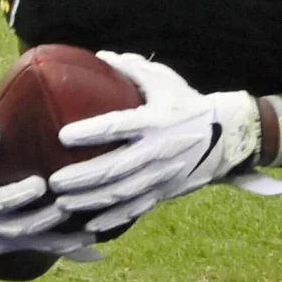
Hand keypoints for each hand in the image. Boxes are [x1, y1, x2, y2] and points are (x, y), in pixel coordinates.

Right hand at [0, 103, 99, 262]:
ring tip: (67, 208)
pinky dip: (68, 243)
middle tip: (40, 184)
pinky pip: (47, 246)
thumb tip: (10, 85)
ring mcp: (2, 230)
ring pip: (23, 229)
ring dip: (45, 220)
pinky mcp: (23, 245)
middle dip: (17, 196)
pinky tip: (91, 237)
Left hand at [48, 53, 260, 234]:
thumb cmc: (188, 103)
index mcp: (157, 120)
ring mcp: (163, 174)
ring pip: (123, 192)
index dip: (90, 132)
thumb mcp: (165, 80)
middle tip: (53, 181)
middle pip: (116, 168)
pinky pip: (137, 208)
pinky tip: (90, 226)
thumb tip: (99, 56)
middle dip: (83, 177)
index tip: (62, 136)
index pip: (119, 126)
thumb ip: (132, 68)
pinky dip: (113, 219)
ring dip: (91, 200)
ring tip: (62, 203)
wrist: (228, 135)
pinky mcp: (166, 191)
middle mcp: (160, 150)